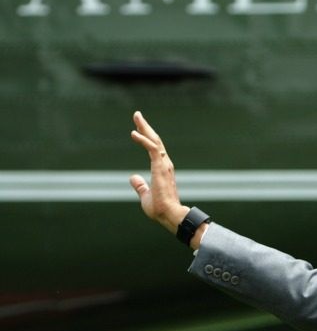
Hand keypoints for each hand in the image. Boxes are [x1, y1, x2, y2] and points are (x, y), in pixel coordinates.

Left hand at [129, 111, 189, 233]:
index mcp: (162, 169)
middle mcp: (165, 164)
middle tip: (137, 115)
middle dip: (146, 127)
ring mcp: (163, 165)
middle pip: (155, 141)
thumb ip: (140, 185)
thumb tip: (133, 177)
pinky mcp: (160, 168)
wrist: (168, 215)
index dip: (146, 137)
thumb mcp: (146, 195)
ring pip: (154, 141)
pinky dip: (143, 140)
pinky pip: (151, 149)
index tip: (137, 129)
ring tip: (136, 117)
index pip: (154, 149)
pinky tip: (134, 133)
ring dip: (145, 128)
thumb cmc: (160, 208)